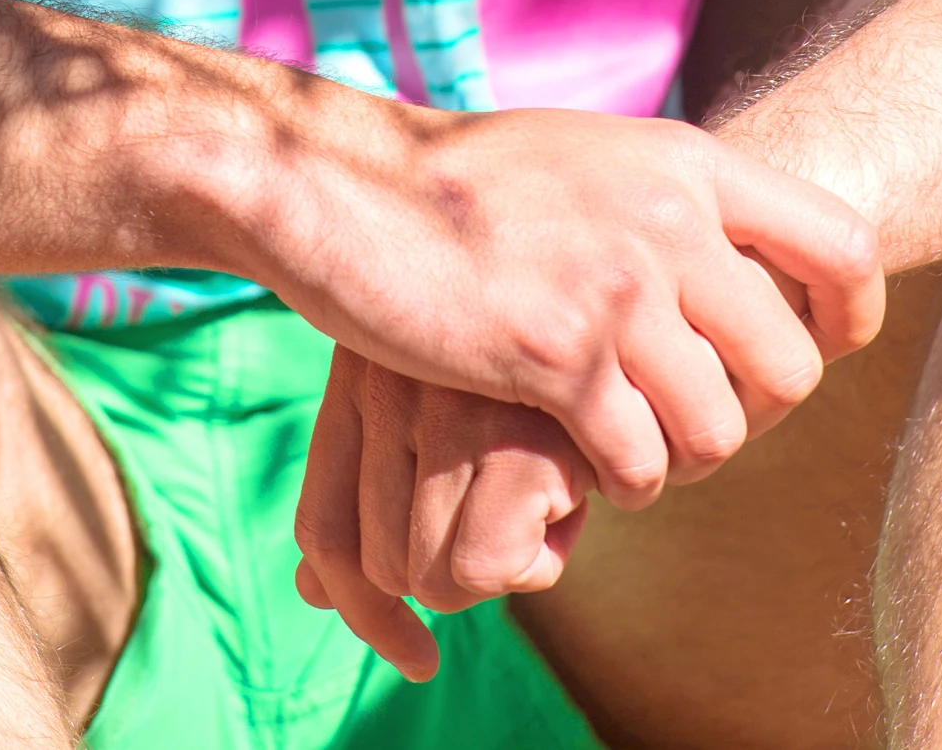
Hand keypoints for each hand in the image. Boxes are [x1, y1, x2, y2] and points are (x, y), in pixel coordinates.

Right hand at [252, 103, 883, 512]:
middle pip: (791, 367)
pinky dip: (614, 482)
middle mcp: (666, 218)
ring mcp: (614, 287)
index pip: (844, 246)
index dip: (847, 319)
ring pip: (719, 431)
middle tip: (686, 421)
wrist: (337, 182)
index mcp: (683, 161)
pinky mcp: (556, 355)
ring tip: (624, 445)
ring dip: (677, 460)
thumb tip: (739, 254)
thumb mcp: (584, 154)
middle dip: (748, 418)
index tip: (807, 351)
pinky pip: (640, 462)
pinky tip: (570, 459)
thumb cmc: (455, 178)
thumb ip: (662, 198)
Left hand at [294, 346, 591, 680]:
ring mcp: (448, 414)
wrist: (629, 292)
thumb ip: (376, 479)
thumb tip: (312, 594)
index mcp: (363, 370)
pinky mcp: (515, 445)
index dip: (355, 605)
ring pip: (434, 578)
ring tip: (548, 485)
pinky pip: (491, 570)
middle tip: (514, 502)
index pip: (325, 527)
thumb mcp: (444, 396)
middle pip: (379, 567)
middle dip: (455, 565)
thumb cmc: (538, 352)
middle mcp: (389, 387)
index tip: (410, 649)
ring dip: (505, 559)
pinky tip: (576, 492)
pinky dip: (544, 557)